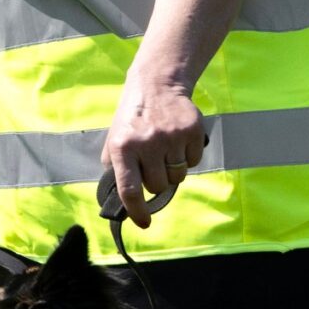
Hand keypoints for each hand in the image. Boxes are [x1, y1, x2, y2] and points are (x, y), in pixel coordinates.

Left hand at [101, 78, 204, 227]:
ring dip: (173, 170)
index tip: (144, 223)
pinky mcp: (192, 131)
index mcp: (122, 147)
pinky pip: (194, 162)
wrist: (157, 85)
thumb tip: (122, 201)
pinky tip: (178, 141)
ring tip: (165, 150)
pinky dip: (188, 157)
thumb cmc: (132, 118)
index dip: (137, 212)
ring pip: (178, 177)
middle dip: (156, 181)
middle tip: (153, 163)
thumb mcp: (114, 139)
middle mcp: (147, 142)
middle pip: (159, 187)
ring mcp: (171, 136)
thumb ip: (116, 169)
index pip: (130, 190)